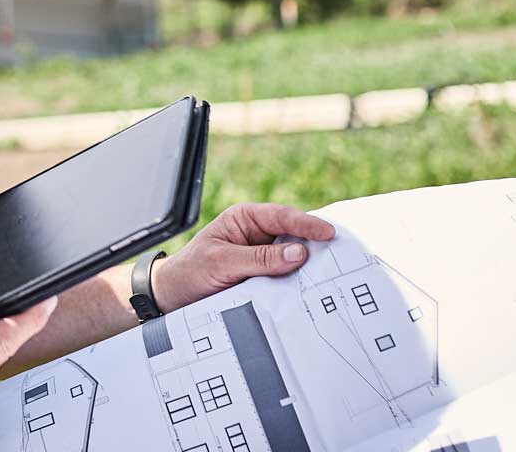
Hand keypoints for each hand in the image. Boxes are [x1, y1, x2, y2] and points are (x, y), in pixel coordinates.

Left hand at [151, 203, 337, 312]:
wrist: (172, 298)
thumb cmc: (191, 272)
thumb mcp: (222, 262)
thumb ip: (259, 258)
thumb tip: (299, 252)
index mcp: (245, 219)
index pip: (282, 216)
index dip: (307, 224)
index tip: (328, 234)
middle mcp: (258, 235)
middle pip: (295, 236)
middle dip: (317, 246)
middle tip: (343, 257)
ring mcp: (264, 258)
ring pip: (295, 259)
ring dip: (311, 268)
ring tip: (335, 276)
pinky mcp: (266, 280)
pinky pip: (288, 279)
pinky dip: (301, 285)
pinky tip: (315, 292)